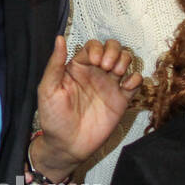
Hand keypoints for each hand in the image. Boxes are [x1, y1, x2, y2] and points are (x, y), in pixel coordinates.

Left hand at [35, 37, 141, 180]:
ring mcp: (110, 85)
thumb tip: (59, 38)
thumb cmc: (54, 118)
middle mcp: (96, 73)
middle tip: (107, 67)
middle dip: (115, 52)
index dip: (97, 49)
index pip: (92, 46)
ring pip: (126, 61)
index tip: (95, 62)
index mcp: (77, 68)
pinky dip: (136, 79)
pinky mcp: (122, 99)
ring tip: (117, 74)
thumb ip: (54, 64)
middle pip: (113, 49)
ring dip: (125, 62)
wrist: (68, 145)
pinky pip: (136, 82)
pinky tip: (127, 87)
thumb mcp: (48, 90)